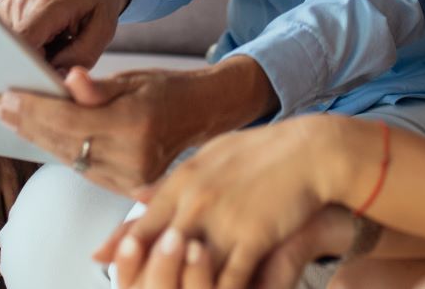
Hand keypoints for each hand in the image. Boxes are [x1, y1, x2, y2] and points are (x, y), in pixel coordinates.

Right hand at [0, 0, 137, 69]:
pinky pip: (15, 44)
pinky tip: (51, 39)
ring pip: (15, 53)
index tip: (46, 83)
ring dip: (38, 57)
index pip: (22, 45)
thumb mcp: (104, 27)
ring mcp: (8, 7)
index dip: (31, 70)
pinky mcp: (4, 12)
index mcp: (46, 4)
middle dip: (40, 68)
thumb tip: (55, 80)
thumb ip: (81, 56)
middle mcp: (19, 4)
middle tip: (67, 58)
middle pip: (16, 55)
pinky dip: (34, 48)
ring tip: (61, 41)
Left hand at [0, 65, 207, 196]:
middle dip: (25, 123)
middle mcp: (130, 157)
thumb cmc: (167, 89)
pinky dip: (56, 150)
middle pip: (62, 142)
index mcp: (133, 124)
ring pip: (67, 158)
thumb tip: (70, 80)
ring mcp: (129, 177)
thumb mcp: (134, 79)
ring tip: (7, 117)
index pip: (69, 119)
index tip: (5, 95)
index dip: (34, 108)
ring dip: (34, 138)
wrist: (202, 114)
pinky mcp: (126, 186)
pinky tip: (34, 134)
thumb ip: (98, 87)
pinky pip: (81, 168)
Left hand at [98, 116, 356, 288]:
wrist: (310, 149)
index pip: (140, 228)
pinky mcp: (251, 237)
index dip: (125, 256)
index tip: (114, 271)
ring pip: (190, 273)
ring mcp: (222, 221)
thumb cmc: (262, 152)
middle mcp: (195, 202)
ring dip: (189, 287)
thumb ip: (172, 180)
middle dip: (153, 281)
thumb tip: (134, 195)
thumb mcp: (210, 156)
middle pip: (157, 255)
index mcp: (183, 182)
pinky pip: (228, 280)